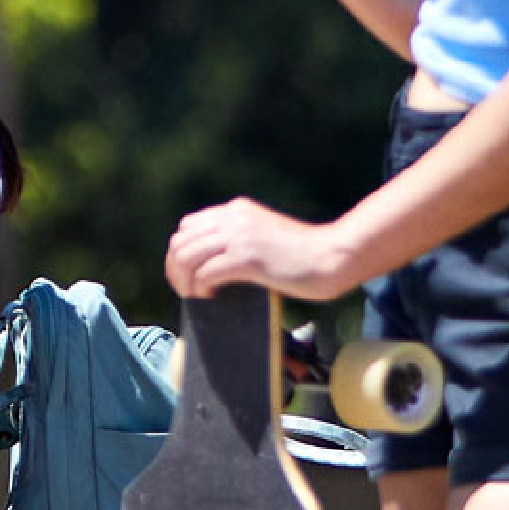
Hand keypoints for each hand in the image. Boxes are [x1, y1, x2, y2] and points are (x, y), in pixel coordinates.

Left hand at [165, 194, 369, 304]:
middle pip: (181, 242)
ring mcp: (240, 236)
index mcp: (237, 210)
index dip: (180, 254)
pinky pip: (206, 273)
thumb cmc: (304, 255)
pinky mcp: (248, 258)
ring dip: (185, 282)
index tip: (187, 277)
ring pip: (187, 257)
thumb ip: (239, 240)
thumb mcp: (264, 236)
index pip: (188, 227)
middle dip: (176, 270)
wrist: (332, 257)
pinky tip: (212, 299)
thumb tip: (210, 266)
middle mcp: (234, 218)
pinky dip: (201, 290)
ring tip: (197, 297)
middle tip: (188, 292)